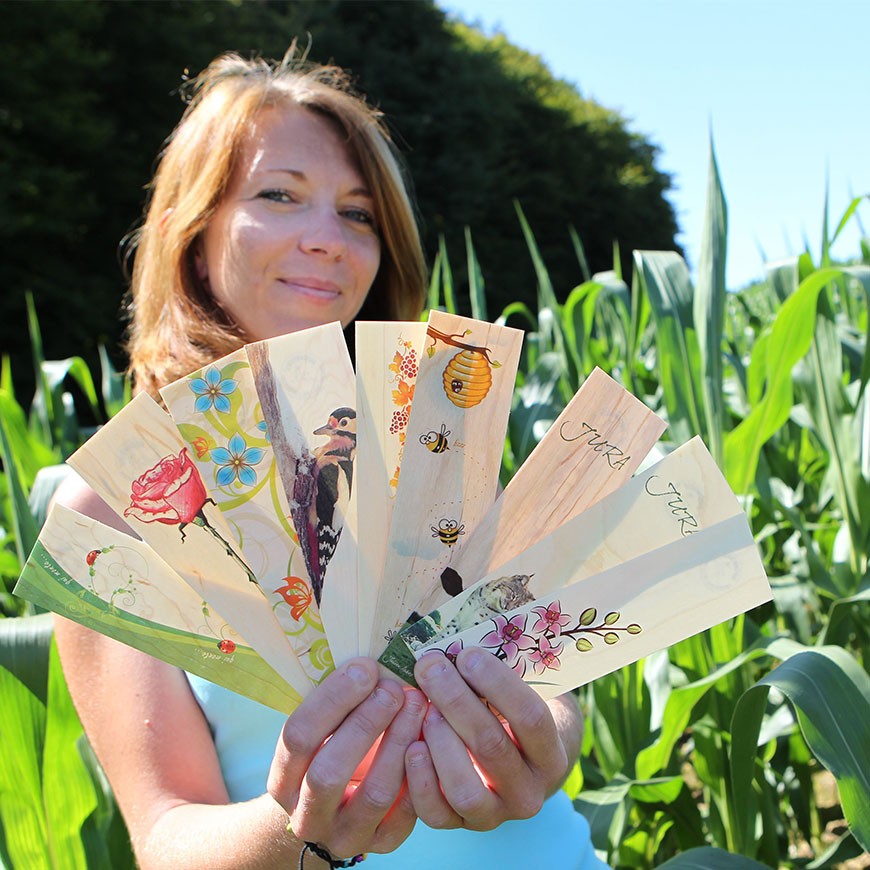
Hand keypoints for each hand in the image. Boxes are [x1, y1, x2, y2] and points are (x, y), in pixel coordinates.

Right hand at [267, 658, 426, 858]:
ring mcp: (344, 836)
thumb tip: (371, 660)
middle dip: (366, 723)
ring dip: (399, 744)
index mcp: (283, 780)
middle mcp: (306, 815)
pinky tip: (430, 741)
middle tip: (394, 688)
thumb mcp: (323, 731)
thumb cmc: (331, 752)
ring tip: (417, 705)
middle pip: (330, 771)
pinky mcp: (381, 845)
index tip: (365, 667)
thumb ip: (339, 705)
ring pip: (374, 794)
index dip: (332, 699)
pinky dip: (420, 776)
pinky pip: (405, 815)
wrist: (335, 814)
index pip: (298, 737)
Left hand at [406, 648, 568, 831]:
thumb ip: (496, 677)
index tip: (467, 654)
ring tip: (424, 707)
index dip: (497, 684)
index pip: (530, 718)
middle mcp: (528, 792)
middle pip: (491, 746)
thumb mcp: (521, 693)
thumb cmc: (514, 714)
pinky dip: (419, 781)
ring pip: (464, 789)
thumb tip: (456, 645)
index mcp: (551, 754)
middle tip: (430, 666)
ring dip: (439, 742)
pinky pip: (436, 814)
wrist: (519, 764)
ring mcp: (495, 814)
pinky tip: (411, 745)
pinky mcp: (461, 826)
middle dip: (455, 700)